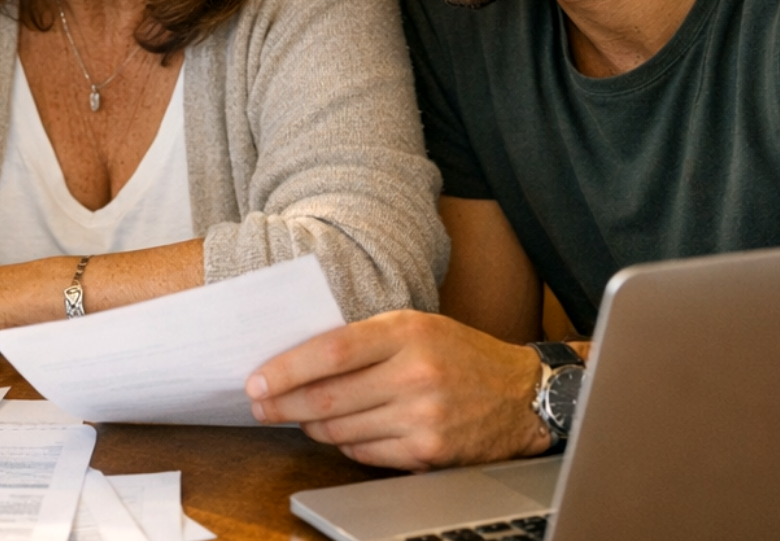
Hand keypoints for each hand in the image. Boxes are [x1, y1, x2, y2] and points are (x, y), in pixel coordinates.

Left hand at [245, 310, 549, 469]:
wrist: (523, 395)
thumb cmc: (461, 354)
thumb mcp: (417, 326)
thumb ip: (365, 339)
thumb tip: (300, 359)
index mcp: (407, 333)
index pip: (331, 352)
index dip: (286, 369)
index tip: (256, 380)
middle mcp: (414, 375)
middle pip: (328, 397)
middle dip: (283, 404)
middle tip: (259, 405)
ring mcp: (422, 418)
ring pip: (341, 430)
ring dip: (310, 426)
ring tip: (299, 417)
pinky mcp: (428, 453)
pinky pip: (365, 453)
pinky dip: (344, 444)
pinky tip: (342, 432)